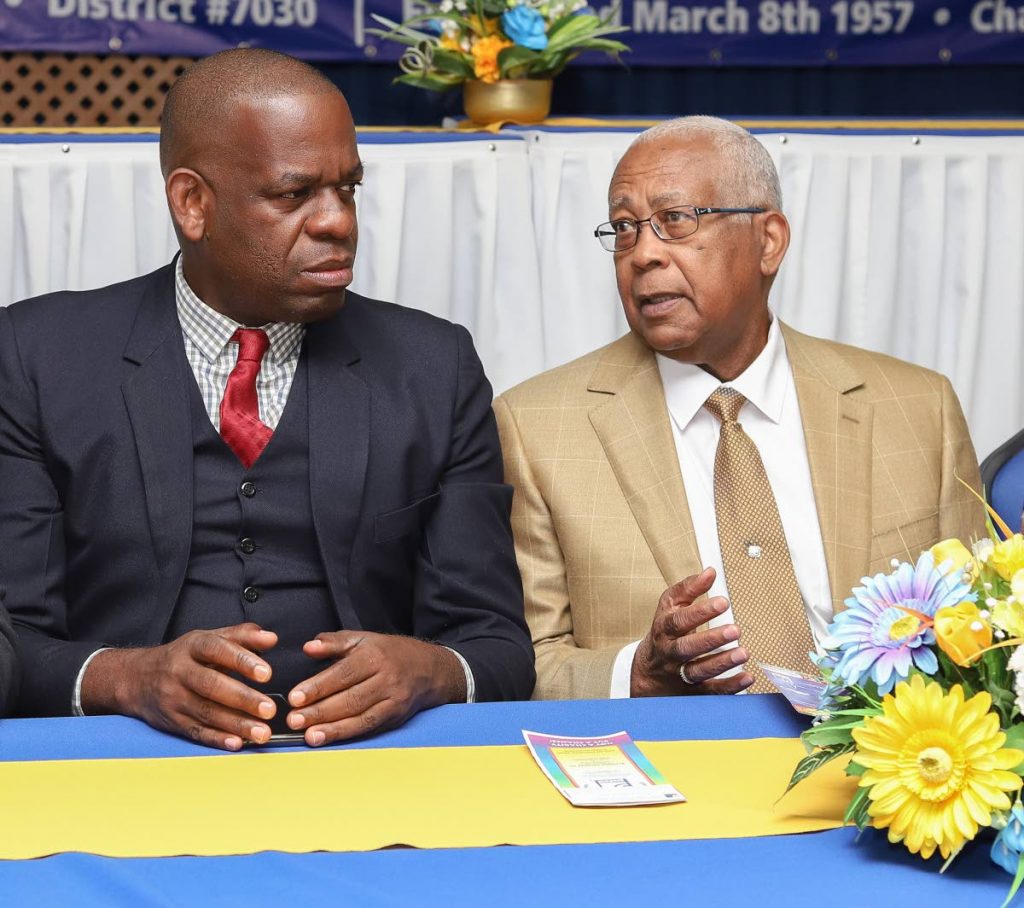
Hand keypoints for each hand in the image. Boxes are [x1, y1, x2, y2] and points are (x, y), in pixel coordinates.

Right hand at [82, 623, 278, 750]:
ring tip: (262, 732)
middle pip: (212, 685)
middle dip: (243, 699)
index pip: (218, 650)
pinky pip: (196, 732)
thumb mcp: (209, 638)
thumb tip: (270, 638)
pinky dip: (217, 739)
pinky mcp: (172, 721)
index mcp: (193, 646)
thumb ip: (242, 636)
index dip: (243, 661)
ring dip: (237, 724)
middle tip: (269, 709)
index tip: (266, 673)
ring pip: (206, 712)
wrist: (137, 678)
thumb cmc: (183, 657)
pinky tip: (236, 743)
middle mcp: (180, 672)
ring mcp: (174, 698)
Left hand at [285, 631, 465, 745]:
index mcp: (375, 656)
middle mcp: (386, 678)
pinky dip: (347, 734)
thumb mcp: (362, 639)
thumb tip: (308, 648)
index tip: (295, 697)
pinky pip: (369, 727)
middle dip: (319, 712)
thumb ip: (333, 643)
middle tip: (293, 720)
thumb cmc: (389, 653)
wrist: (428, 668)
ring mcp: (393, 700)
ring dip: (332, 729)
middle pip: (350, 698)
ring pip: (360, 717)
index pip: (343, 673)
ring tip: (308, 735)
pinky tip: (328, 738)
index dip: (318, 686)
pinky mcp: (396, 717)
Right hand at [630, 567, 753, 696]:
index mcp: (664, 629)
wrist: (649, 673)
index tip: (722, 602)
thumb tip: (710, 572)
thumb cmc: (664, 634)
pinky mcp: (692, 691)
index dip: (700, 612)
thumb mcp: (669, 608)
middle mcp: (670, 652)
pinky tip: (746, 677)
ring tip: (743, 653)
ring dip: (721, 663)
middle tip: (734, 630)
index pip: (679, 620)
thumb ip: (689, 589)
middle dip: (711, 639)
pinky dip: (729, 686)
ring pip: (698, 671)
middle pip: (687, 647)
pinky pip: (710, 691)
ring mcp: (680, 673)